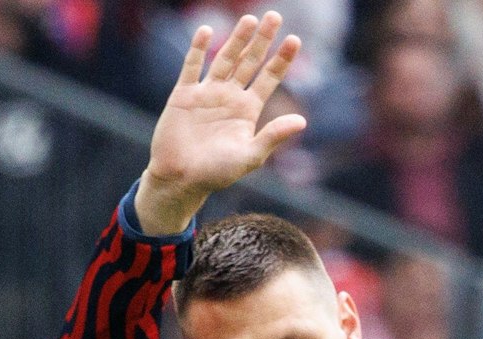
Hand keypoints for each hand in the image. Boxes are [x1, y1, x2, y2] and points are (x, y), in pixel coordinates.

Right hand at [137, 13, 305, 234]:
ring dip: (237, 39)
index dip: (281, 60)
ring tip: (250, 19)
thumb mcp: (250, 156)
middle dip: (263, 40)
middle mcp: (229, 97)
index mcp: (248, 110)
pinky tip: (205, 31)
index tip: (295, 40)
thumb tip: (302, 121)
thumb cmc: (217, 174)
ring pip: (225, 59)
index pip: (269, 79)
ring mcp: (207, 93)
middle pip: (250, 62)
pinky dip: (198, 49)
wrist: (180, 179)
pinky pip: (192, 66)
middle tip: (275, 16)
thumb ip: (273, 136)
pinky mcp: (183, 95)